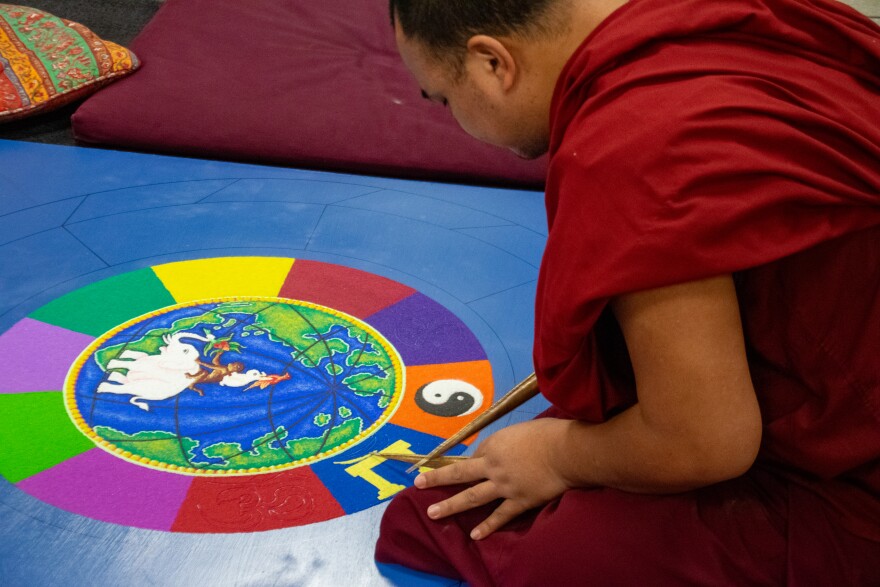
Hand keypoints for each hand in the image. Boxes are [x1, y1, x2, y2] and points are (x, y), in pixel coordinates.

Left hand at [415, 418, 575, 539]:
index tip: (466, 465)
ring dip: (450, 506)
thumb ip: (510, 442)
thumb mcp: (521, 430)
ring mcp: (504, 486)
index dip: (470, 461)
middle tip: (418, 485)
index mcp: (494, 445)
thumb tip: (508, 447)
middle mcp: (493, 466)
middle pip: (459, 474)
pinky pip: (500, 516)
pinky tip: (475, 535)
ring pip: (471, 498)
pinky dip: (487, 526)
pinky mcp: (519, 501)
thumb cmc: (547, 434)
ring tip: (433, 513)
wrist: (565, 451)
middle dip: (437, 480)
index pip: (474, 456)